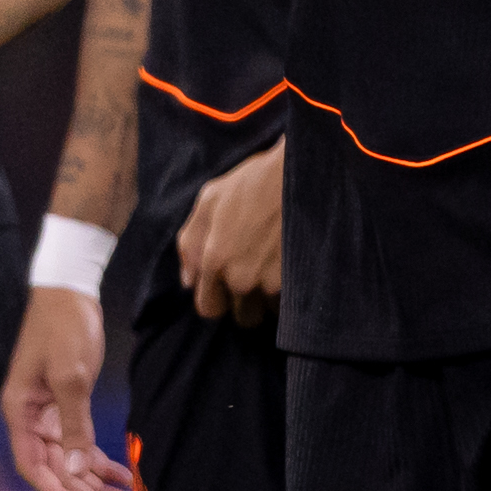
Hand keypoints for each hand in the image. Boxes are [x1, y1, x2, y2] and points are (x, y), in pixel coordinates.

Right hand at [0, 287, 134, 490]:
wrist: (70, 289)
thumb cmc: (62, 327)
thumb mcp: (71, 376)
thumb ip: (75, 425)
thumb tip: (77, 467)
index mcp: (20, 411)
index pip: (34, 465)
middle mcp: (30, 417)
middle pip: (56, 468)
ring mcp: (49, 413)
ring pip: (71, 459)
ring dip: (96, 481)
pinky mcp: (67, 404)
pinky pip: (82, 441)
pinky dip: (101, 459)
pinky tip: (122, 475)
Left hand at [177, 141, 284, 321]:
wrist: (302, 173)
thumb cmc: (253, 182)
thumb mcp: (209, 199)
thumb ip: (190, 243)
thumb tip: (188, 281)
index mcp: (213, 260)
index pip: (209, 309)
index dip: (217, 299)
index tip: (226, 287)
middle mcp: (241, 278)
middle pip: (241, 317)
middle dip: (246, 302)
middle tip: (255, 275)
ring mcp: (272, 283)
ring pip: (269, 312)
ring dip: (271, 298)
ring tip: (276, 267)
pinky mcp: (300, 283)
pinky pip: (292, 305)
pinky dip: (292, 292)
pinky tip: (292, 267)